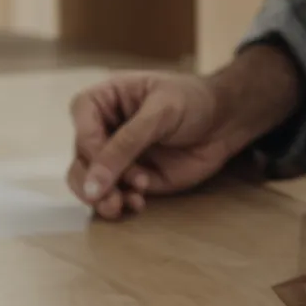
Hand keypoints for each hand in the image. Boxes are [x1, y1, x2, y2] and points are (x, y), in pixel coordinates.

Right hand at [67, 44, 303, 219]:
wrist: (226, 120)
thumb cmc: (192, 101)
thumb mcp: (159, 114)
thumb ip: (126, 146)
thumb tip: (94, 184)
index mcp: (103, 101)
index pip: (81, 127)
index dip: (91, 150)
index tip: (110, 168)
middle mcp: (103, 129)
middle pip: (80, 160)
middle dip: (94, 183)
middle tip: (113, 199)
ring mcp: (116, 156)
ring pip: (91, 183)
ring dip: (104, 198)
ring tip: (126, 204)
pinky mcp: (132, 178)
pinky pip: (115, 195)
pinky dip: (121, 203)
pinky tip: (138, 203)